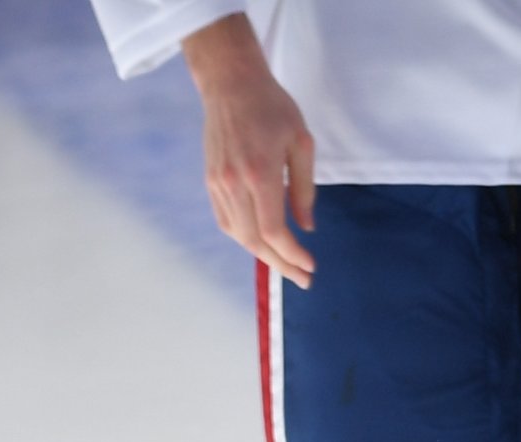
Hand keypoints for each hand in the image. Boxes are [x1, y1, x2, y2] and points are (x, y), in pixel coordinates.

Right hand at [179, 16, 316, 286]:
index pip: (274, 230)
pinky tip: (261, 241)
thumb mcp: (301, 142)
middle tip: (300, 278)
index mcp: (260, 173)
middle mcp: (235, 184)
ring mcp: (218, 185)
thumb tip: (306, 227)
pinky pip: (226, 222)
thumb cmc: (272, 107)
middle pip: (255, 241)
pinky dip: (245, 237)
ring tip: (284, 262)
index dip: (292, 254)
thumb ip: (304, 188)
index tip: (310, 266)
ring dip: (262, 254)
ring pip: (239, 236)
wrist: (230, 84)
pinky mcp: (210, 182)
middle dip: (280, 264)